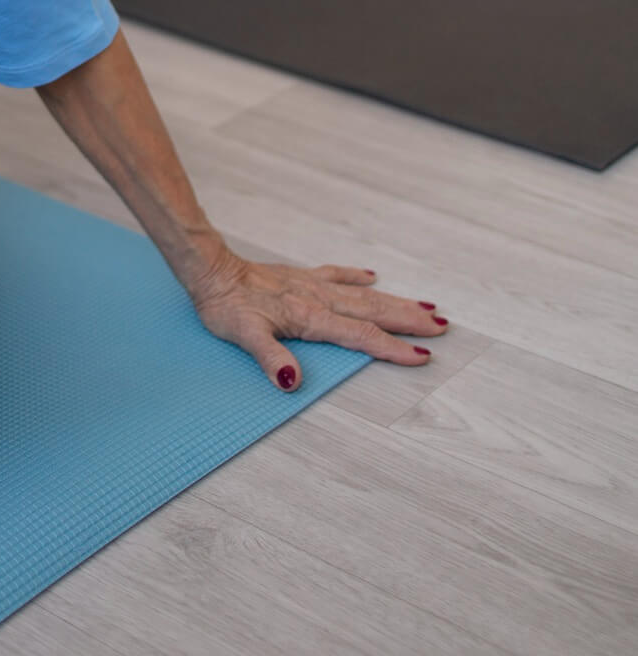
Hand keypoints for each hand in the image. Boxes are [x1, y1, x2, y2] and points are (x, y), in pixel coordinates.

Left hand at [190, 243, 447, 387]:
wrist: (211, 272)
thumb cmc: (226, 307)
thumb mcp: (246, 337)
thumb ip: (272, 360)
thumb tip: (294, 384)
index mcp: (311, 318)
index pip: (361, 336)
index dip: (392, 348)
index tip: (423, 356)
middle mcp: (318, 299)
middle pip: (373, 311)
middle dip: (409, 320)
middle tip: (444, 326)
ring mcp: (311, 285)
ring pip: (362, 294)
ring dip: (394, 301)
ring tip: (426, 305)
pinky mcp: (300, 276)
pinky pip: (336, 275)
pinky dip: (356, 276)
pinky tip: (372, 275)